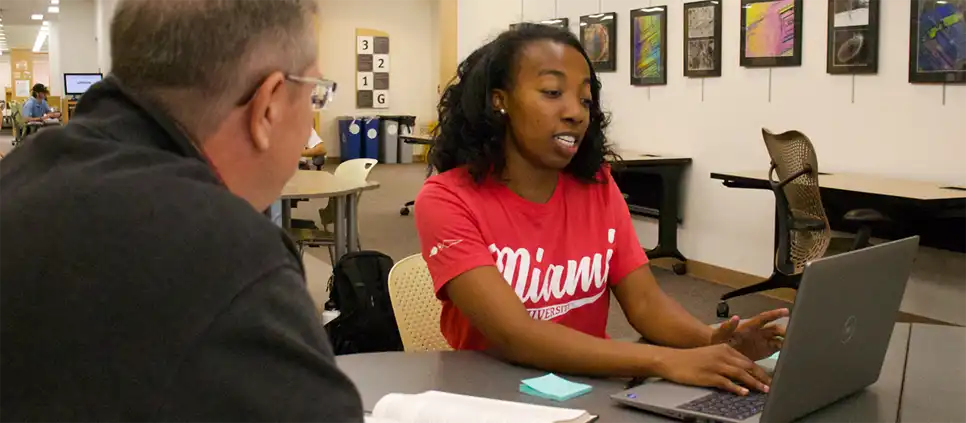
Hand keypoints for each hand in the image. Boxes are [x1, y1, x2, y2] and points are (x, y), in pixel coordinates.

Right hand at [655, 344, 771, 395]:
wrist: (671, 360)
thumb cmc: (689, 358)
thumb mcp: (710, 354)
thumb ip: (725, 359)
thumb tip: (740, 371)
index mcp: (723, 348)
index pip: (746, 360)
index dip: (759, 370)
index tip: (767, 378)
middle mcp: (722, 355)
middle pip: (747, 366)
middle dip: (761, 377)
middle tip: (770, 385)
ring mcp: (716, 365)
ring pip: (740, 374)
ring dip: (754, 383)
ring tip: (763, 390)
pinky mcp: (708, 375)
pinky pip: (726, 382)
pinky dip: (737, 388)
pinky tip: (744, 392)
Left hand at [712, 309, 787, 361]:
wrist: (719, 353)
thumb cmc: (719, 340)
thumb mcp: (721, 334)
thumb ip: (727, 326)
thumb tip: (735, 317)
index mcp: (750, 326)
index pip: (764, 318)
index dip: (775, 314)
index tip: (786, 311)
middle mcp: (759, 332)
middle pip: (775, 329)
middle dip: (784, 330)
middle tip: (794, 334)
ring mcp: (764, 341)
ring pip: (779, 338)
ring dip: (787, 340)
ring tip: (795, 344)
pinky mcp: (766, 350)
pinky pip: (778, 348)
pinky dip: (785, 350)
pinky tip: (790, 353)